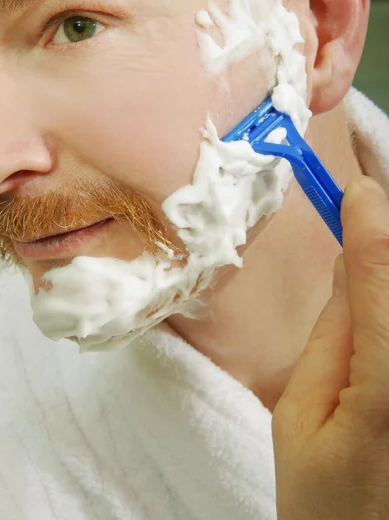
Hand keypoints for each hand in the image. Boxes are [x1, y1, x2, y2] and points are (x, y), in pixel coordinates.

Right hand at [273, 177, 388, 519]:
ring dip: (387, 275)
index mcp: (387, 386)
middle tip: (363, 213)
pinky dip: (388, 299)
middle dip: (385, 248)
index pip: (384, 278)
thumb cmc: (322, 500)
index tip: (355, 189)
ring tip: (365, 261)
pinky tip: (374, 300)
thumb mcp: (297, 414)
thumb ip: (330, 334)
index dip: (370, 225)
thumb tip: (349, 267)